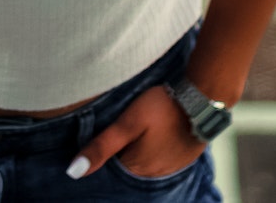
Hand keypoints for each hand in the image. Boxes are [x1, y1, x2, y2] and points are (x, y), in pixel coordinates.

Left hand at [67, 85, 204, 179]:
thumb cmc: (162, 107)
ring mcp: (170, 167)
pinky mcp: (182, 157)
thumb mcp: (127, 123)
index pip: (110, 169)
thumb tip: (73, 172)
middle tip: (115, 131)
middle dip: (117, 153)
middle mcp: (153, 174)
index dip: (101, 153)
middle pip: (126, 166)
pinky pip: (159, 157)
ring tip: (131, 132)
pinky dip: (150, 148)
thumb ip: (102, 146)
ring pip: (143, 162)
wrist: (202, 99)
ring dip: (135, 150)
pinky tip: (149, 135)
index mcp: (136, 168)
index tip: (95, 138)